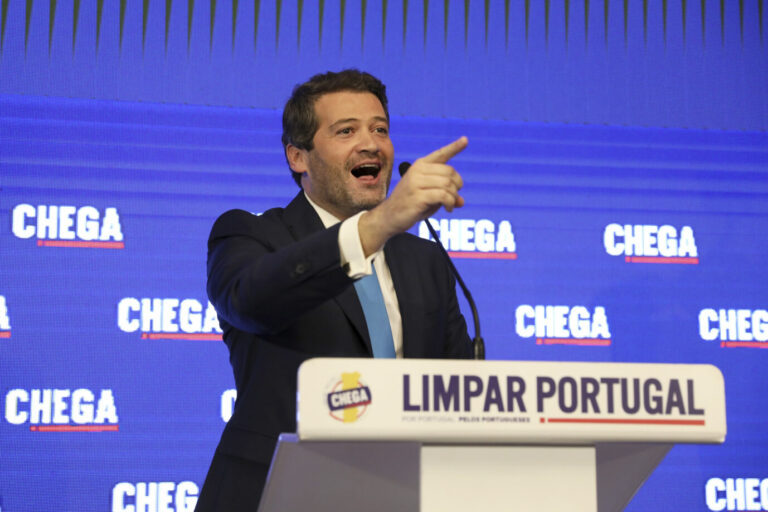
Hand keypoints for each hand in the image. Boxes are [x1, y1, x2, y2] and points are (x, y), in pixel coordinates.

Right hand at [359, 137, 467, 255]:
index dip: (455, 147)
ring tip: (449, 205)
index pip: (440, 154)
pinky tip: (448, 209)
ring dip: (453, 197)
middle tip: (453, 197)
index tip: (465, 140)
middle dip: (457, 186)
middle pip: (450, 172)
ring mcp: (416, 183)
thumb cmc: (410, 205)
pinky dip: (450, 203)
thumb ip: (445, 194)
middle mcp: (417, 170)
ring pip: (447, 184)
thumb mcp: (430, 196)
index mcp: (420, 165)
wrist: (388, 216)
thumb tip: (461, 201)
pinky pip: (443, 196)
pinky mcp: (418, 196)